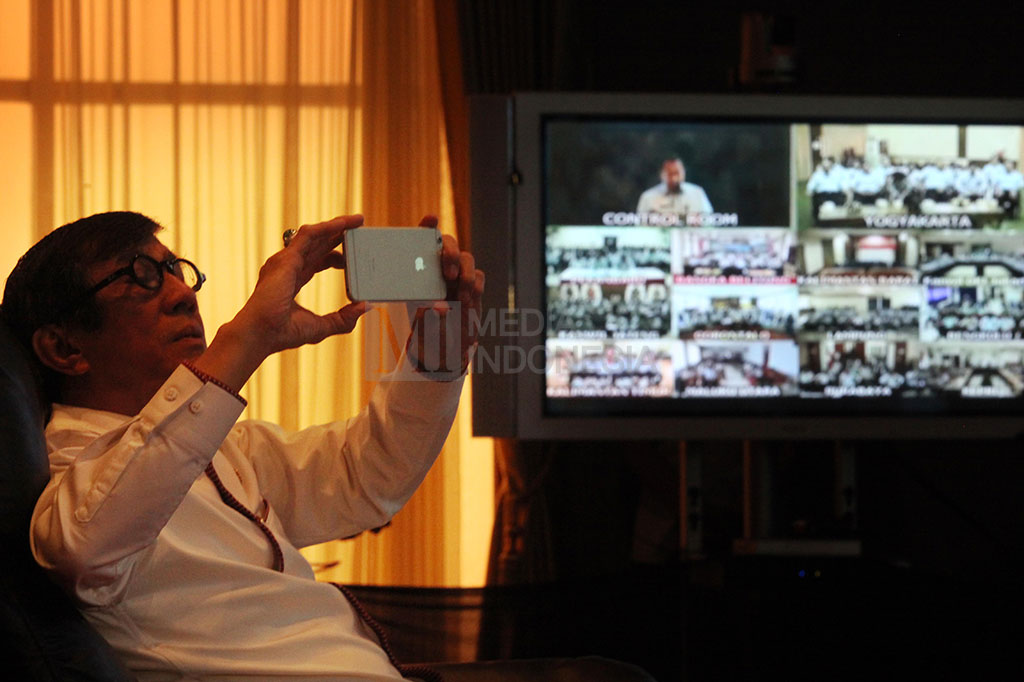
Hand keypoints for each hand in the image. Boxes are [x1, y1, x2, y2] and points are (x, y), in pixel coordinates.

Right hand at [241, 214, 369, 353]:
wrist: (261, 334)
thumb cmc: (282, 333)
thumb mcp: (322, 326)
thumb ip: (344, 318)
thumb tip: (364, 307)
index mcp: (293, 281)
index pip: (318, 260)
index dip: (337, 255)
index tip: (354, 254)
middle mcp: (287, 267)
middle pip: (318, 244)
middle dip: (338, 234)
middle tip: (359, 227)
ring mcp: (285, 260)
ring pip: (314, 235)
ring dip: (336, 226)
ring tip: (356, 220)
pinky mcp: (286, 258)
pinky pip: (309, 235)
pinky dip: (327, 227)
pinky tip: (343, 224)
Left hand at [408, 216, 484, 374]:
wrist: (444, 347)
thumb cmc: (426, 331)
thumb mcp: (421, 326)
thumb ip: (428, 317)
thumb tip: (441, 308)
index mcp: (418, 269)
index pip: (421, 239)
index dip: (427, 226)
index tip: (431, 219)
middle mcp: (439, 266)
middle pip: (448, 244)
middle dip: (451, 253)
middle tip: (449, 274)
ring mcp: (457, 274)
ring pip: (467, 258)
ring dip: (465, 275)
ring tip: (461, 297)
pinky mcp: (472, 286)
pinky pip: (478, 277)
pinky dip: (475, 287)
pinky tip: (468, 302)